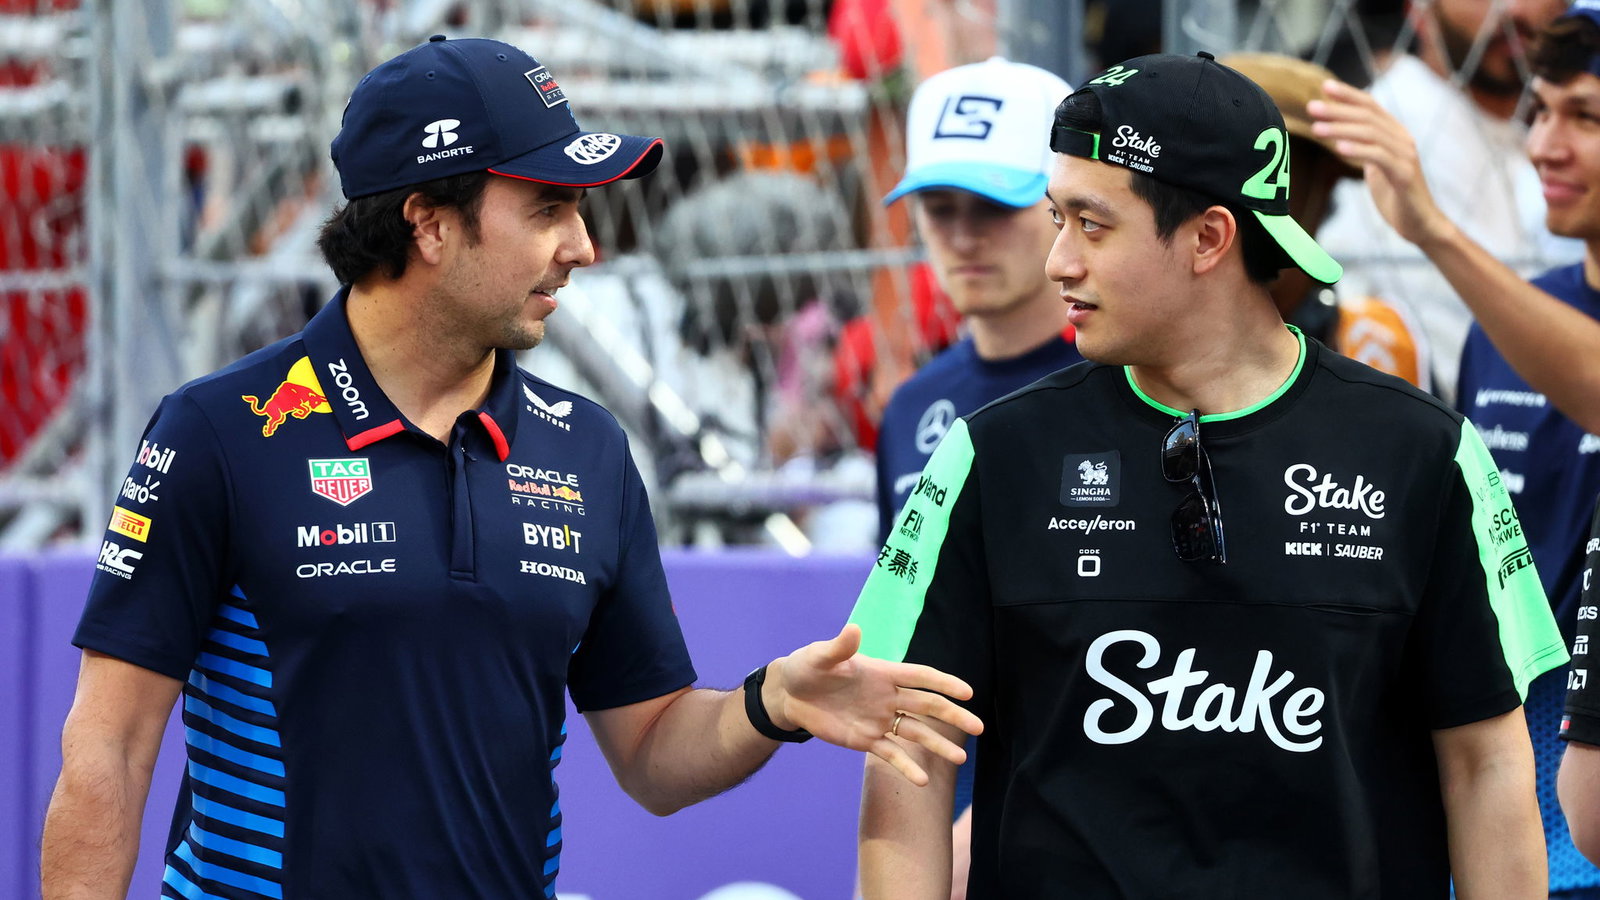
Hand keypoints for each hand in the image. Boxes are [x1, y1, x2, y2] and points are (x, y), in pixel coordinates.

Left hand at [766, 624, 982, 785]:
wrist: (790, 695)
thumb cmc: (807, 667)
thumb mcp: (820, 656)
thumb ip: (840, 647)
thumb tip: (854, 630)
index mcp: (882, 673)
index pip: (920, 677)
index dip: (943, 683)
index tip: (968, 692)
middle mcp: (887, 697)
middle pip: (926, 706)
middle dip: (952, 716)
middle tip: (978, 728)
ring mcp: (879, 720)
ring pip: (915, 733)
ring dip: (937, 745)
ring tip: (959, 759)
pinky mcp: (866, 740)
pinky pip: (890, 754)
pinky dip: (906, 766)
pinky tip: (922, 781)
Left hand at [1307, 79, 1454, 247]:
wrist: (1420, 223)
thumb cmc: (1395, 195)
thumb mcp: (1376, 167)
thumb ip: (1366, 149)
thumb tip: (1343, 138)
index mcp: (1396, 134)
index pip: (1371, 106)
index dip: (1348, 95)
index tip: (1324, 86)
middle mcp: (1403, 139)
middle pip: (1368, 117)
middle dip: (1338, 111)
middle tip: (1312, 108)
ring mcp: (1406, 156)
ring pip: (1371, 134)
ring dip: (1341, 130)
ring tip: (1316, 129)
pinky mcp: (1405, 175)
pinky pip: (1380, 158)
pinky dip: (1359, 151)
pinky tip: (1339, 150)